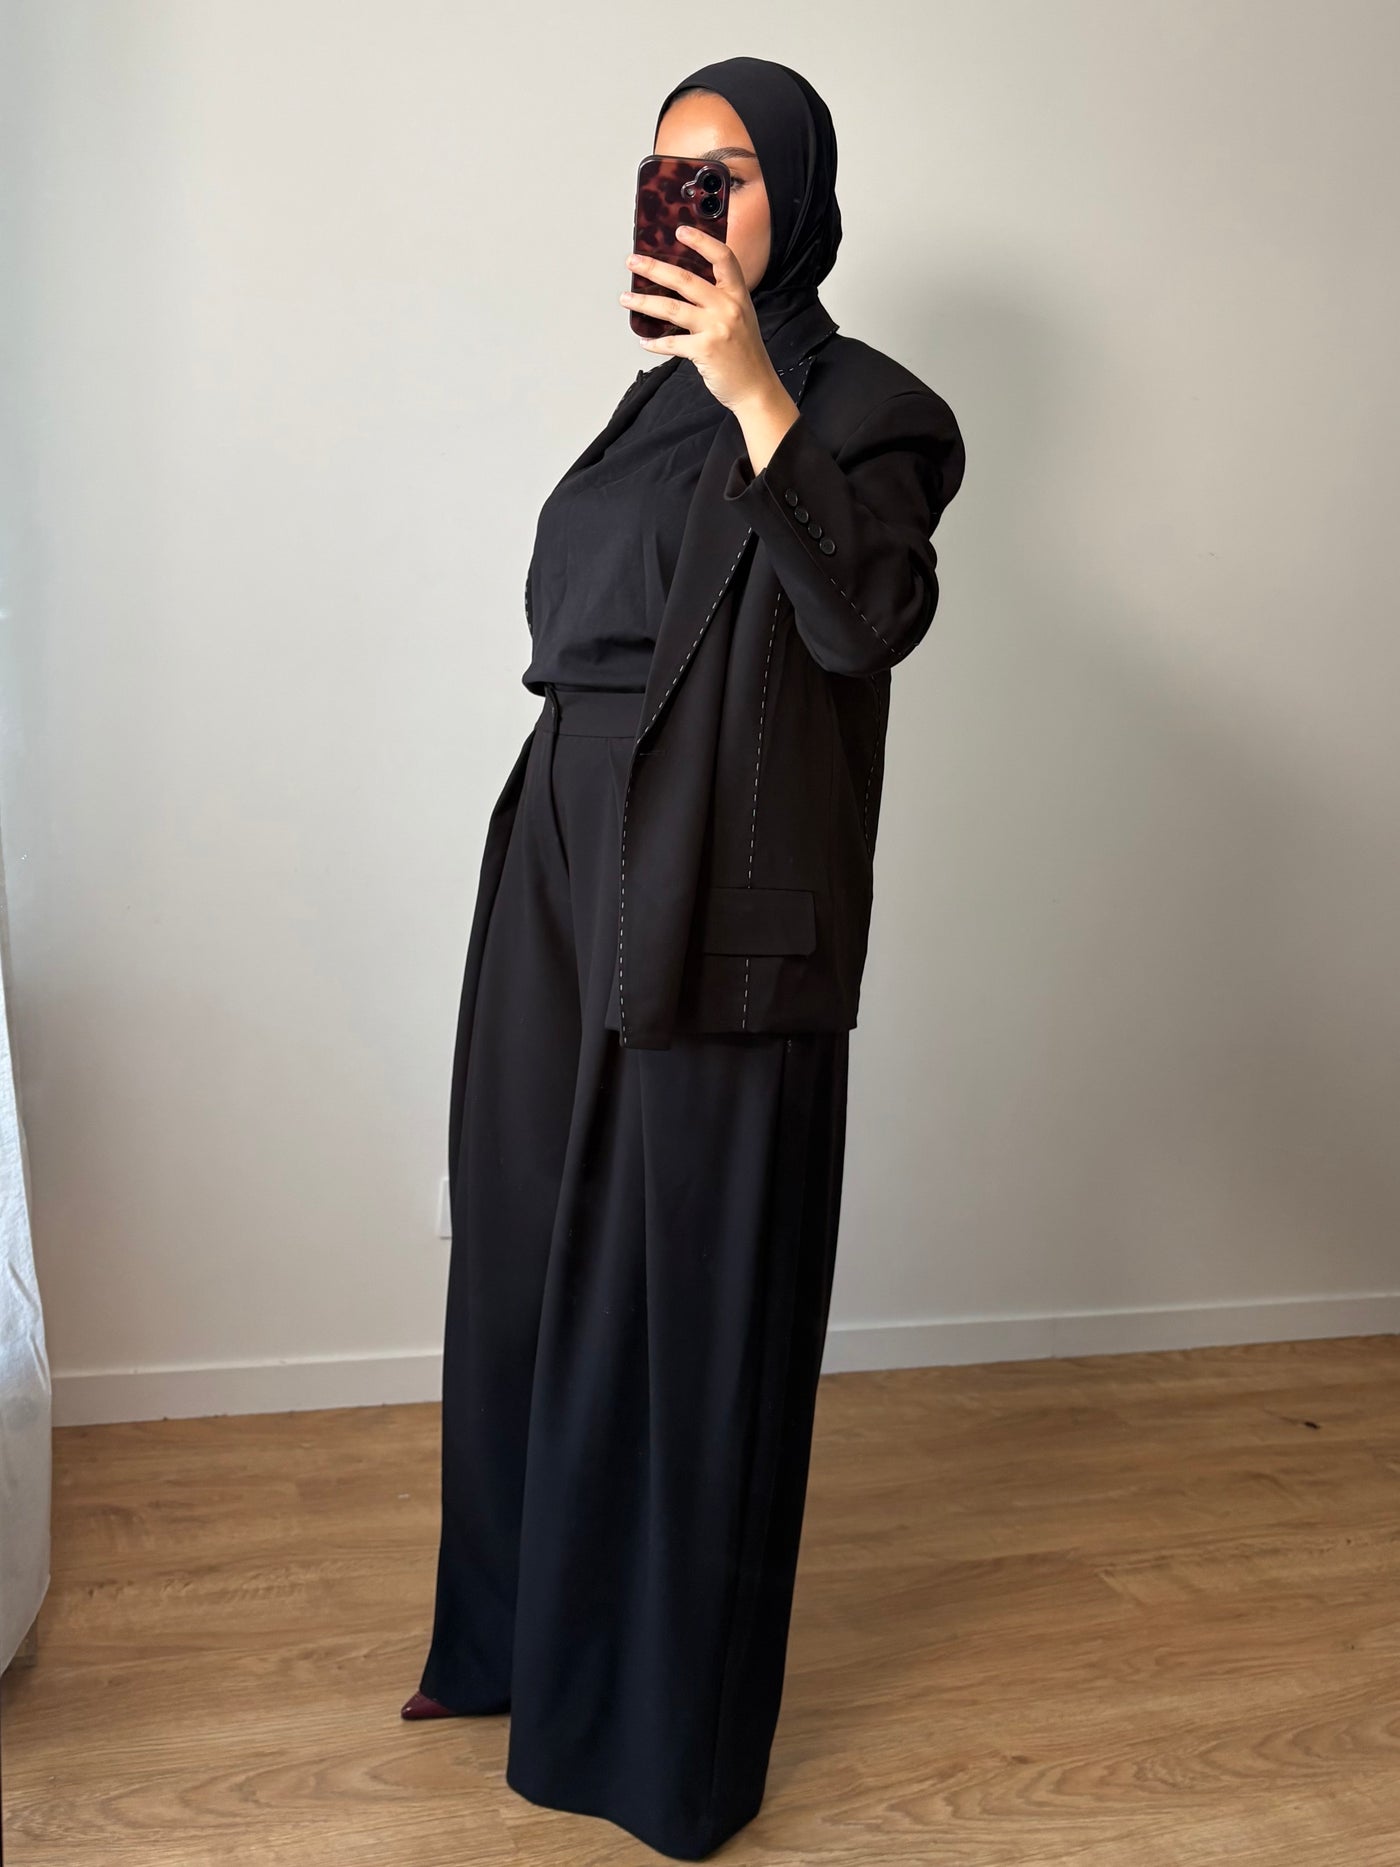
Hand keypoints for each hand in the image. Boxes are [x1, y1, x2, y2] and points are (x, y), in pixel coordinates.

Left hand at [621, 224, 779, 414]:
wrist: (756, 389)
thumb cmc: (745, 355)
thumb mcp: (741, 318)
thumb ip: (719, 301)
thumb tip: (682, 288)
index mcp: (738, 295)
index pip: (722, 258)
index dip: (701, 241)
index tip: (680, 231)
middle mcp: (728, 307)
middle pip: (686, 279)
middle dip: (654, 268)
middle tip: (633, 261)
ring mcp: (717, 328)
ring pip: (672, 308)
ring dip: (644, 302)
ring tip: (626, 298)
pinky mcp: (705, 350)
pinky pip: (672, 342)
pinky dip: (655, 343)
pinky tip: (644, 341)